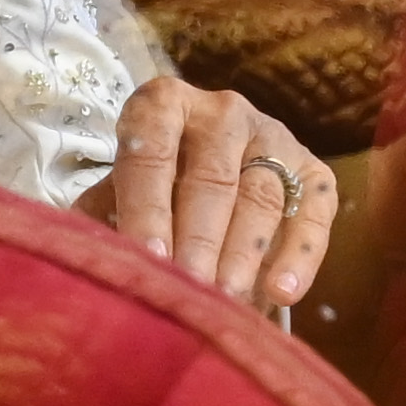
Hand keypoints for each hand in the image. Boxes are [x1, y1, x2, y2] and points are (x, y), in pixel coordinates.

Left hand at [75, 77, 332, 312]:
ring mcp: (275, 137)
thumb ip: (102, 215)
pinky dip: (300, 255)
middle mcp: (222, 112)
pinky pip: (312, 212)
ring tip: (228, 301)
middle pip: (212, 179)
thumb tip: (90, 260)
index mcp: (163, 104)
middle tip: (190, 289)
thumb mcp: (119, 188)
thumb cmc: (152, 183)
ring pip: (261, 197)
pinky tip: (282, 294)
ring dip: (244, 254)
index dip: (148, 207)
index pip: (152, 153)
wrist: (212, 163)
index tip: (149, 257)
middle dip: (199, 240)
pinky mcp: (314, 171)